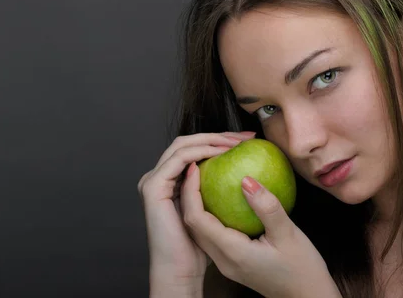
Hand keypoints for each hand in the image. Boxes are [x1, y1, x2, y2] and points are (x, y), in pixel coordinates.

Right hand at [137, 131, 256, 292]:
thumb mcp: (217, 212)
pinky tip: (221, 154)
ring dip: (211, 139)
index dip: (222, 140)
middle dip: (219, 134)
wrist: (180, 268)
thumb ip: (221, 191)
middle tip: (246, 137)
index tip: (250, 140)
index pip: (197, 148)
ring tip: (236, 143)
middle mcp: (162, 175)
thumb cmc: (200, 247)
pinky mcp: (153, 187)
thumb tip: (248, 173)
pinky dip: (199, 153)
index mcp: (174, 179)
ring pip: (183, 144)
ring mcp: (154, 179)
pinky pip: (179, 161)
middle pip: (190, 141)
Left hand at [181, 163, 341, 297]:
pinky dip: (211, 213)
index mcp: (232, 252)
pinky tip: (223, 197)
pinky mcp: (233, 261)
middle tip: (198, 166)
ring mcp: (226, 263)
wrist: (307, 297)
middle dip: (189, 194)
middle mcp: (223, 259)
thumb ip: (267, 207)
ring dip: (198, 204)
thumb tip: (246, 180)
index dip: (191, 191)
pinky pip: (213, 233)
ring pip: (201, 229)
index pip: (197, 219)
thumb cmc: (302, 270)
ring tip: (206, 177)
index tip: (196, 166)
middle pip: (193, 224)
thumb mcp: (289, 234)